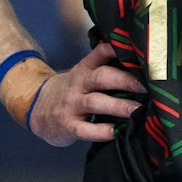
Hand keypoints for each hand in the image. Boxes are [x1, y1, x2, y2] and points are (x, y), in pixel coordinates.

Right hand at [26, 41, 143, 145]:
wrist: (35, 106)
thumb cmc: (71, 91)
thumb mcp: (83, 75)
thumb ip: (105, 70)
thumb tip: (143, 70)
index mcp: (84, 69)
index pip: (101, 52)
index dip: (118, 50)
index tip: (139, 53)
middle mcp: (78, 84)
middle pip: (101, 77)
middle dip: (125, 81)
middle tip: (146, 88)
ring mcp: (72, 104)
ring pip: (95, 102)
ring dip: (118, 105)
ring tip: (137, 110)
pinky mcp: (68, 125)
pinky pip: (85, 129)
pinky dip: (101, 131)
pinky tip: (116, 132)